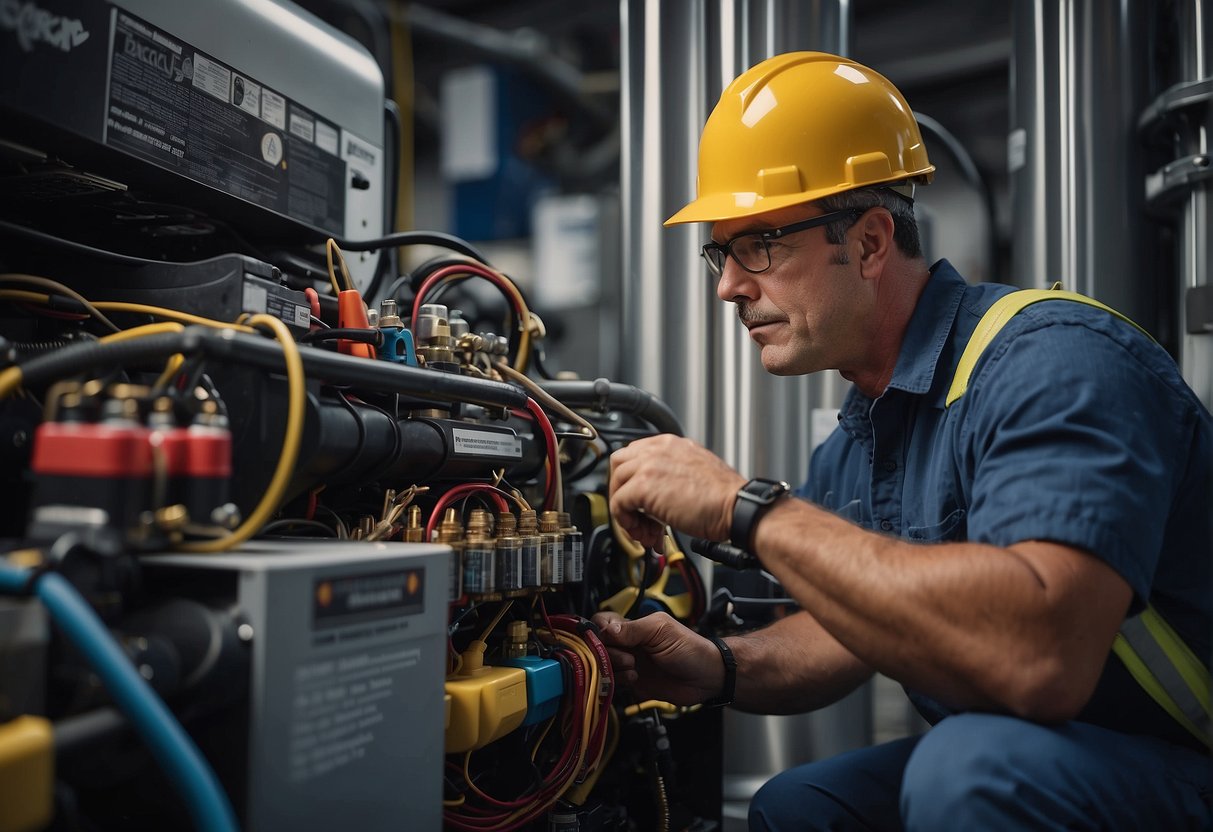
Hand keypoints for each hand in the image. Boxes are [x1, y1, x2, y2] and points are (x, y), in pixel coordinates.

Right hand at [592, 611, 725, 705]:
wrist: (706, 677)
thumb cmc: (690, 648)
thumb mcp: (661, 631)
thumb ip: (632, 629)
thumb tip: (605, 630)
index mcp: (634, 627)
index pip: (602, 623)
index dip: (599, 631)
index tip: (605, 639)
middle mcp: (628, 645)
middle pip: (599, 646)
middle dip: (607, 653)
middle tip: (628, 658)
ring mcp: (630, 664)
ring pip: (603, 665)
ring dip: (614, 667)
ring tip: (633, 668)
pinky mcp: (633, 683)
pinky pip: (613, 683)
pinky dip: (619, 681)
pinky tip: (634, 678)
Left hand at [609, 434, 744, 550]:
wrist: (736, 507)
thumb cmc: (724, 498)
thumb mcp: (694, 473)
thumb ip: (672, 476)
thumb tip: (655, 496)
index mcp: (671, 444)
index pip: (635, 455)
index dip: (634, 481)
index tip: (640, 501)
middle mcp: (658, 449)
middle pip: (619, 464)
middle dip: (622, 492)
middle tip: (635, 514)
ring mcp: (649, 465)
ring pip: (616, 484)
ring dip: (625, 512)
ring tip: (644, 531)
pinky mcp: (643, 485)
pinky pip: (618, 503)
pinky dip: (626, 522)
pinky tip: (645, 532)